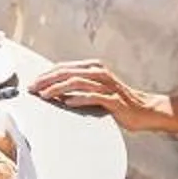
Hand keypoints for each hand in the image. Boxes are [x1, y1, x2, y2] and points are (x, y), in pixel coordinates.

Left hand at [28, 60, 171, 129]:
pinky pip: (94, 97)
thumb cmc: (118, 101)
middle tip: (33, 88)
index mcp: (93, 68)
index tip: (32, 83)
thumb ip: (78, 86)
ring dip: (58, 88)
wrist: (145, 110)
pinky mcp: (114, 99)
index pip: (64, 67)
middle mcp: (99, 73)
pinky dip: (79, 99)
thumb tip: (53, 89)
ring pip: (77, 82)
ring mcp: (107, 86)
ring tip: (45, 95)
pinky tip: (68, 103)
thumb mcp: (96, 89)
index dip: (46, 74)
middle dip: (47, 80)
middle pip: (67, 72)